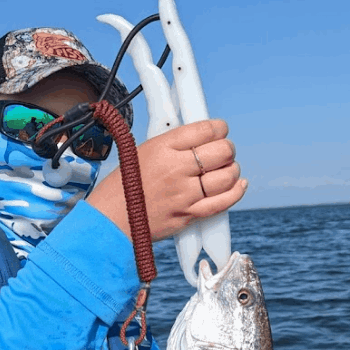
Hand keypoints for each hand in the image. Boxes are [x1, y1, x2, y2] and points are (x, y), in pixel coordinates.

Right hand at [87, 119, 246, 241]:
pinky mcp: (189, 214)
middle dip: (227, 149)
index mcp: (163, 147)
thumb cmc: (122, 187)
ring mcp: (185, 193)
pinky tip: (238, 184)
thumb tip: (196, 136)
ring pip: (227, 175)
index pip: (205, 129)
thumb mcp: (141, 152)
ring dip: (232, 170)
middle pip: (222, 150)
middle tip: (222, 152)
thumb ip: (170, 144)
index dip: (219, 128)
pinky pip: (223, 201)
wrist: (110, 220)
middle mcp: (176, 168)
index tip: (219, 131)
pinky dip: (236, 191)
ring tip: (226, 169)